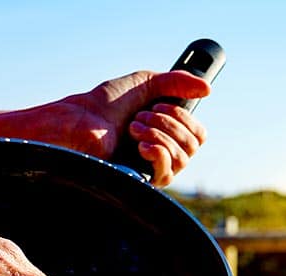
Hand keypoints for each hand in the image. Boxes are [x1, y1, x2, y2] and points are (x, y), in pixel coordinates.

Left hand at [0, 70, 210, 186]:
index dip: (184, 118)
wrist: (77, 123)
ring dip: (162, 134)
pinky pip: (169, 172)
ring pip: (185, 157)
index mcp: (163, 133)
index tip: (158, 106)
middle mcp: (161, 153)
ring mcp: (151, 170)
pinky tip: (141, 145)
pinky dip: (159, 152)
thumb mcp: (144, 84)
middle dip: (172, 123)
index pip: (197, 134)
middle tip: (141, 117)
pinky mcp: (141, 183)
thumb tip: (207, 89)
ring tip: (134, 127)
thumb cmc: (103, 106)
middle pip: (195, 144)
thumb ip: (176, 82)